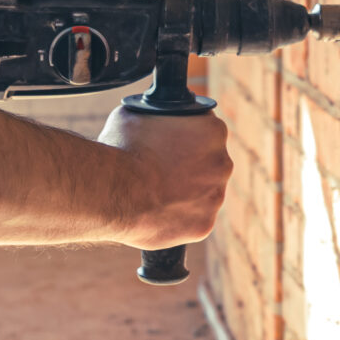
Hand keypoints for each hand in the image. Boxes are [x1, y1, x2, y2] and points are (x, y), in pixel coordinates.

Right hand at [99, 104, 232, 249]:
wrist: (116, 192)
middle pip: (209, 163)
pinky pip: (192, 219)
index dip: (186, 136)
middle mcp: (223, 163)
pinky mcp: (203, 225)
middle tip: (161, 169)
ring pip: (203, 193)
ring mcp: (215, 197)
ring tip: (153, 192)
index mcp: (213, 130)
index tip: (170, 143)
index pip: (206, 130)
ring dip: (185, 193)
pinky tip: (156, 211)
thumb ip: (159, 114)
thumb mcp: (137, 113)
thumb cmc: (125, 149)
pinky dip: (177, 217)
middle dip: (189, 165)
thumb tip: (153, 115)